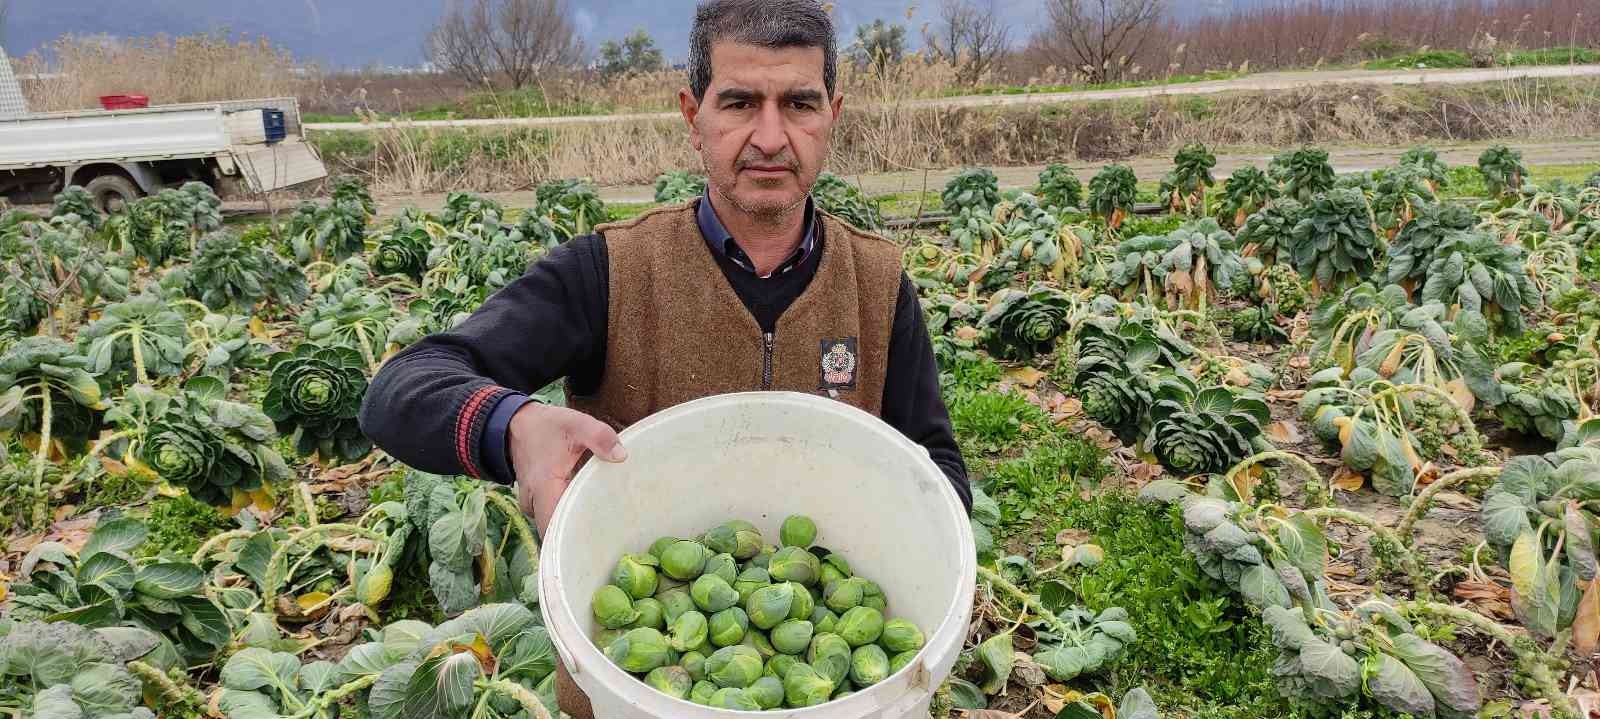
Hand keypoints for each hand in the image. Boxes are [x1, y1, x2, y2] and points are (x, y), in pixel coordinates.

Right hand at [508, 403, 626, 534]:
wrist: (516, 426)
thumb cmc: (546, 426)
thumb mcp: (575, 424)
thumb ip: (599, 436)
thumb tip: (621, 457)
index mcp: (544, 487)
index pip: (556, 526)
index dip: (575, 538)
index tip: (600, 542)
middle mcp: (534, 502)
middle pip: (555, 533)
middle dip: (579, 537)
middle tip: (611, 536)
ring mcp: (532, 505)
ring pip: (552, 526)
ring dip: (573, 527)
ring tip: (603, 525)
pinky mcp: (535, 503)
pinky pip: (550, 517)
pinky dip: (567, 516)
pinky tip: (589, 512)